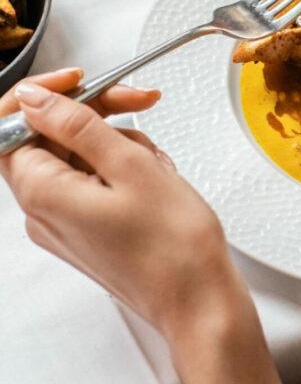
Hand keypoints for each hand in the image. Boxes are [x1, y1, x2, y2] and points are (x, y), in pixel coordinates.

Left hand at [0, 71, 255, 356]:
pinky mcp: (85, 232)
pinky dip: (121, 170)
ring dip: (116, 145)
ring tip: (156, 163)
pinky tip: (154, 178)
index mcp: (42, 193)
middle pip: (49, 138)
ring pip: (76, 157)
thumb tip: (34, 98)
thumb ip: (76, 124)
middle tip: (139, 102)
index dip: (46, 95)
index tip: (82, 80)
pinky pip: (91, 183)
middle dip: (95, 115)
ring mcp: (63, 225)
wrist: (198, 302)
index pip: (13, 124)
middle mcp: (41, 213)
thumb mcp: (130, 166)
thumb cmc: (174, 247)